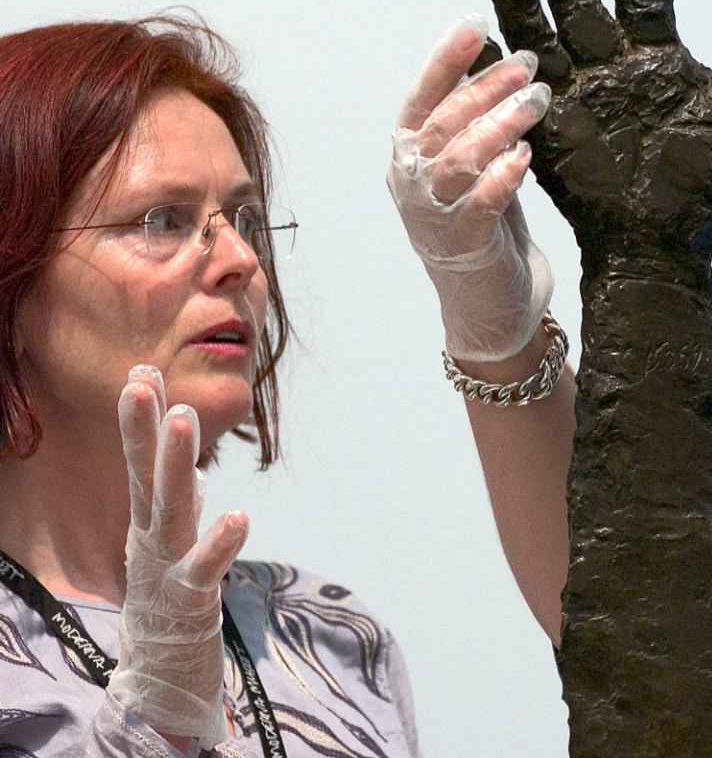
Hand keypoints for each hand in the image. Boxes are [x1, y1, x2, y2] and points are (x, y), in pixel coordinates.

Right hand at [107, 365, 247, 746]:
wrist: (159, 673)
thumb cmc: (169, 600)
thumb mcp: (171, 546)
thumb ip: (179, 509)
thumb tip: (194, 474)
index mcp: (149, 520)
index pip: (142, 461)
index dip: (142, 418)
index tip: (141, 370)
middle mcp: (151, 537)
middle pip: (144, 474)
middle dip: (143, 427)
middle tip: (143, 380)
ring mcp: (166, 566)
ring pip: (170, 507)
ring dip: (173, 462)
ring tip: (182, 418)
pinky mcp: (189, 598)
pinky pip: (204, 567)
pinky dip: (218, 543)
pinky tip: (238, 517)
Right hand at [388, 15, 556, 361]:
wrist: (494, 310)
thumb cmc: (488, 232)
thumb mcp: (480, 168)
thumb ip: (477, 126)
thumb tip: (501, 68)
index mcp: (410, 156)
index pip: (422, 95)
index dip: (446, 58)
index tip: (476, 23)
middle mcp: (410, 182)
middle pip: (442, 121)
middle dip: (485, 87)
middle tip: (528, 65)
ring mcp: (430, 216)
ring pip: (457, 157)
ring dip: (498, 124)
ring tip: (536, 101)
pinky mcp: (460, 245)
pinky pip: (478, 202)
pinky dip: (501, 175)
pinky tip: (525, 156)